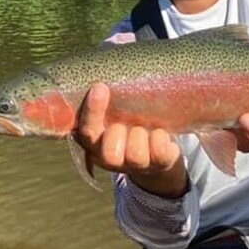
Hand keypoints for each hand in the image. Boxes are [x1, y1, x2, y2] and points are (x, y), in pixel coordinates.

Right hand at [75, 83, 187, 197]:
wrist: (159, 147)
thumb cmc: (130, 122)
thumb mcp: (114, 113)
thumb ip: (107, 105)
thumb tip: (103, 82)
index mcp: (95, 145)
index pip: (87, 132)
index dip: (93, 111)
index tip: (101, 87)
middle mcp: (112, 161)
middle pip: (110, 153)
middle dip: (119, 132)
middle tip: (127, 123)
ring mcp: (135, 166)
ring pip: (136, 153)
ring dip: (141, 134)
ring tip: (144, 128)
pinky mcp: (159, 165)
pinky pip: (160, 151)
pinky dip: (161, 136)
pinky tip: (159, 132)